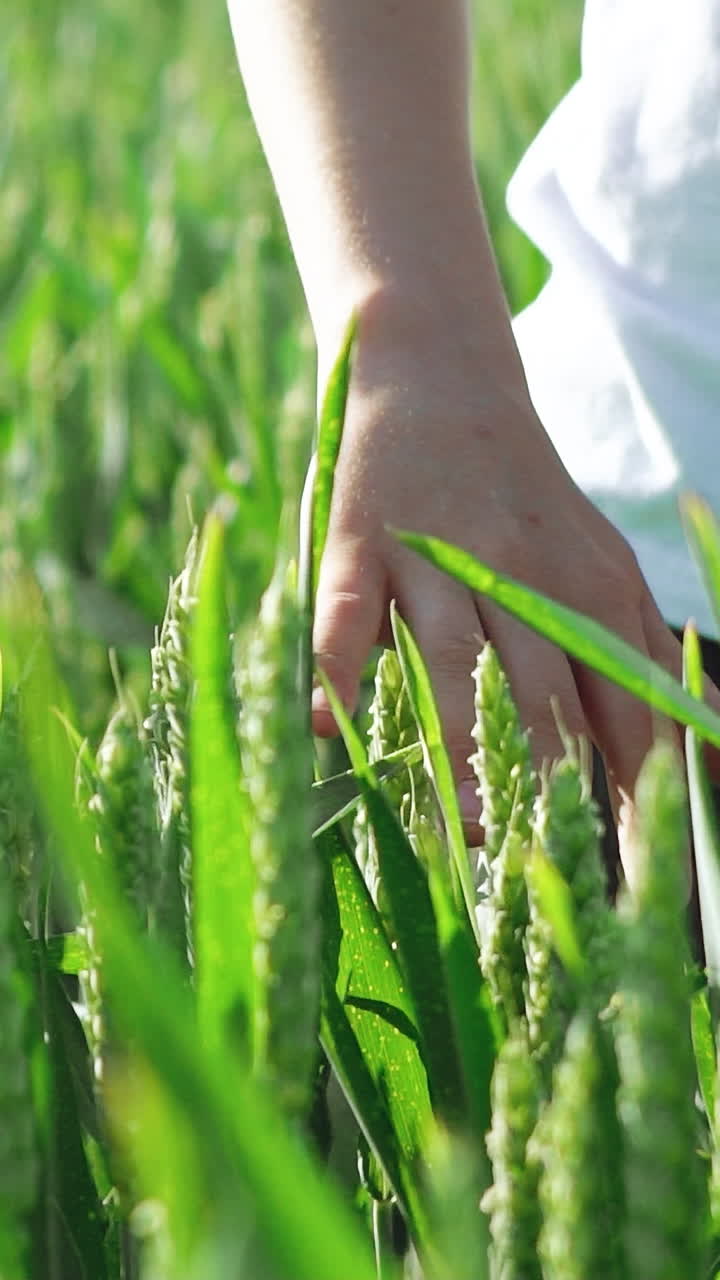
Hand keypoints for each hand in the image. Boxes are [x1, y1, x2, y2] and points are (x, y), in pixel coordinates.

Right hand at [309, 284, 709, 848]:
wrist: (441, 381)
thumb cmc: (530, 502)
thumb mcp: (607, 566)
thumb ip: (650, 655)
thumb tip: (711, 756)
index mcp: (591, 588)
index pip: (625, 707)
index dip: (638, 794)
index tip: (638, 876)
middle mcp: (520, 577)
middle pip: (545, 698)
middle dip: (555, 790)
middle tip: (554, 879)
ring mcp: (435, 562)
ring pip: (454, 667)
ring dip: (463, 748)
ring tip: (471, 829)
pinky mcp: (358, 547)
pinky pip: (344, 618)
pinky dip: (336, 670)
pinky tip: (332, 727)